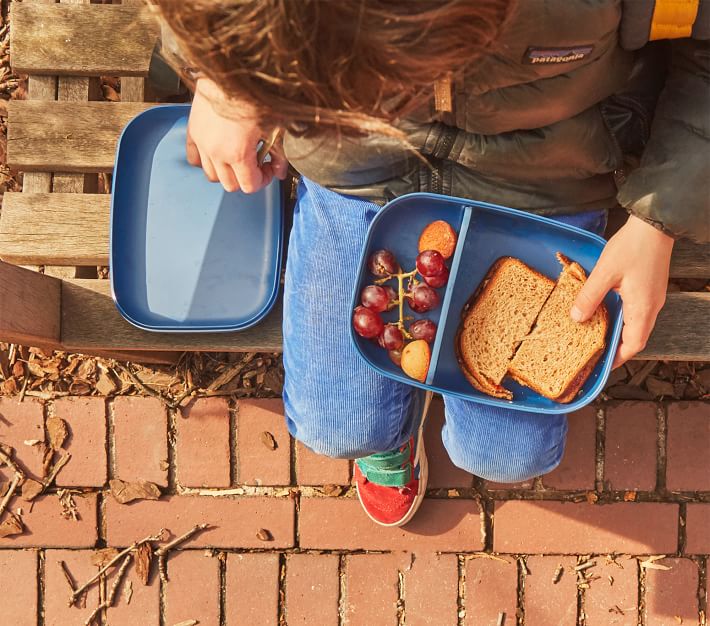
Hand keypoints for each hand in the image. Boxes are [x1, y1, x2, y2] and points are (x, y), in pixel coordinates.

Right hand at [186, 77, 287, 192]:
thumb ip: (280, 155)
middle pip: (230, 185)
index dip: (262, 180)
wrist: (231, 69)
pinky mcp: (192, 131)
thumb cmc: (256, 94)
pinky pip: (194, 158)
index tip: (268, 167)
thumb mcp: (276, 127)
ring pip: (212, 175)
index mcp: (237, 154)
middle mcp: (216, 152)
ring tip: (238, 157)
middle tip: (256, 163)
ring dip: (227, 172)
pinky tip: (219, 151)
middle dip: (246, 178)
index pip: (249, 186)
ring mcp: (201, 143)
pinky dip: (206, 160)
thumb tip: (280, 173)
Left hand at [571, 214, 673, 367]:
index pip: (633, 344)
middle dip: (617, 349)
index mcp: (643, 307)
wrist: (654, 226)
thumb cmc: (632, 247)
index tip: (602, 365)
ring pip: (636, 325)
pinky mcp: (650, 288)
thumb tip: (576, 318)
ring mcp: (653, 297)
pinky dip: (622, 319)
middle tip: (596, 353)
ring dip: (619, 333)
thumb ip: (590, 296)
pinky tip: (606, 313)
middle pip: (636, 338)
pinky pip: (637, 312)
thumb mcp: (605, 273)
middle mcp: (651, 306)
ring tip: (598, 337)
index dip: (618, 358)